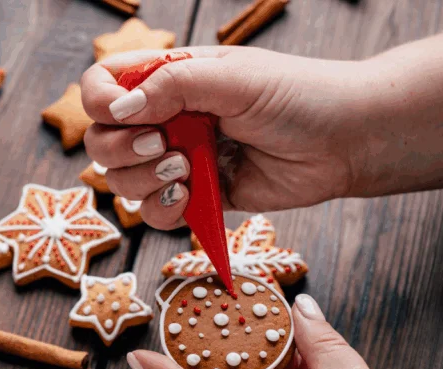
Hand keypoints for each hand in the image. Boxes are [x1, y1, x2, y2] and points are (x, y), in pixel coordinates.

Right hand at [80, 46, 370, 229]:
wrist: (347, 141)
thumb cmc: (298, 96)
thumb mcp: (232, 78)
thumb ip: (171, 87)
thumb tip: (118, 110)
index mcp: (168, 79)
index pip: (102, 85)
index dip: (99, 102)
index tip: (124, 114)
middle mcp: (165, 119)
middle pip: (101, 141)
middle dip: (122, 150)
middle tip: (163, 146)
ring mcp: (177, 159)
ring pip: (121, 181)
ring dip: (144, 182)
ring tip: (187, 172)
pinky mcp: (196, 197)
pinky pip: (153, 213)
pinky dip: (162, 210)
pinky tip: (191, 197)